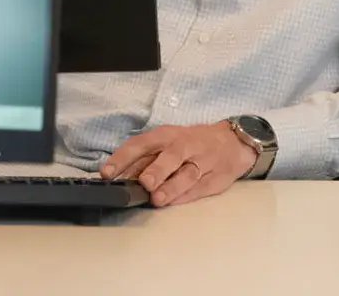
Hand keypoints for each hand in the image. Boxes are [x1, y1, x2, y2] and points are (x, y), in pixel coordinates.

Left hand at [102, 122, 257, 208]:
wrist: (232, 143)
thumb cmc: (190, 144)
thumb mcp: (166, 143)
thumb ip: (143, 161)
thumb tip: (117, 179)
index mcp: (166, 136)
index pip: (142, 144)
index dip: (123, 157)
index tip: (106, 173)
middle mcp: (184, 146)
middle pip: (170, 156)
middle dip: (156, 169)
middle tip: (143, 183)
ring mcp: (202, 161)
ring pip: (187, 174)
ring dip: (172, 187)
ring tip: (157, 199)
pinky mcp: (215, 178)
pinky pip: (200, 187)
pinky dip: (187, 195)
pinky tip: (175, 202)